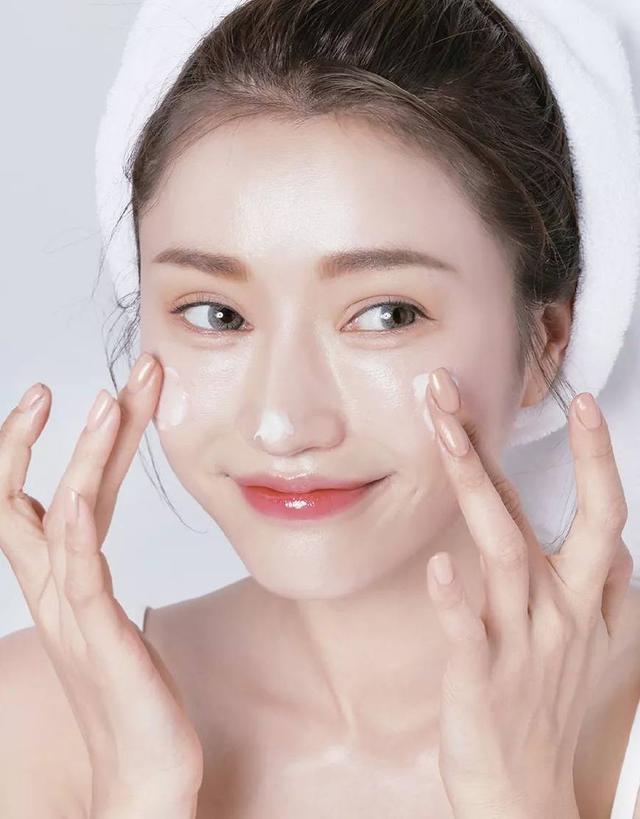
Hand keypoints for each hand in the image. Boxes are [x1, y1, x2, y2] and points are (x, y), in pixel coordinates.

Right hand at [0, 354, 203, 813]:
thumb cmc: (135, 696)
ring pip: (56, 517)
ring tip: (106, 402)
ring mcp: (72, 611)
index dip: (58, 446)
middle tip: (106, 378)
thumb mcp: (112, 619)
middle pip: (35, 494)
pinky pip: (75, 570)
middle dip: (63, 431)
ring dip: (79, 455)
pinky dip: (73, 523)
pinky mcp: (97, 635)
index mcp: (64, 583)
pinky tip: (79, 487)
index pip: (46, 497)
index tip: (92, 397)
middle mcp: (56, 590)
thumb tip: (98, 534)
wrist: (145, 772)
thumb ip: (99, 572)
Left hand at [423, 367, 632, 818]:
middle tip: (450, 391)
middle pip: (536, 515)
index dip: (597, 458)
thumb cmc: (556, 709)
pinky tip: (438, 565)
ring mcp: (521, 643)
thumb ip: (605, 589)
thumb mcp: (603, 646)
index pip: (600, 512)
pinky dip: (455, 598)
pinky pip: (469, 632)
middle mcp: (558, 609)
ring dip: (472, 490)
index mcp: (584, 596)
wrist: (531, 796)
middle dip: (494, 450)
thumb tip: (615, 546)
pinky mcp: (481, 678)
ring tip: (444, 437)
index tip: (583, 404)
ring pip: (502, 554)